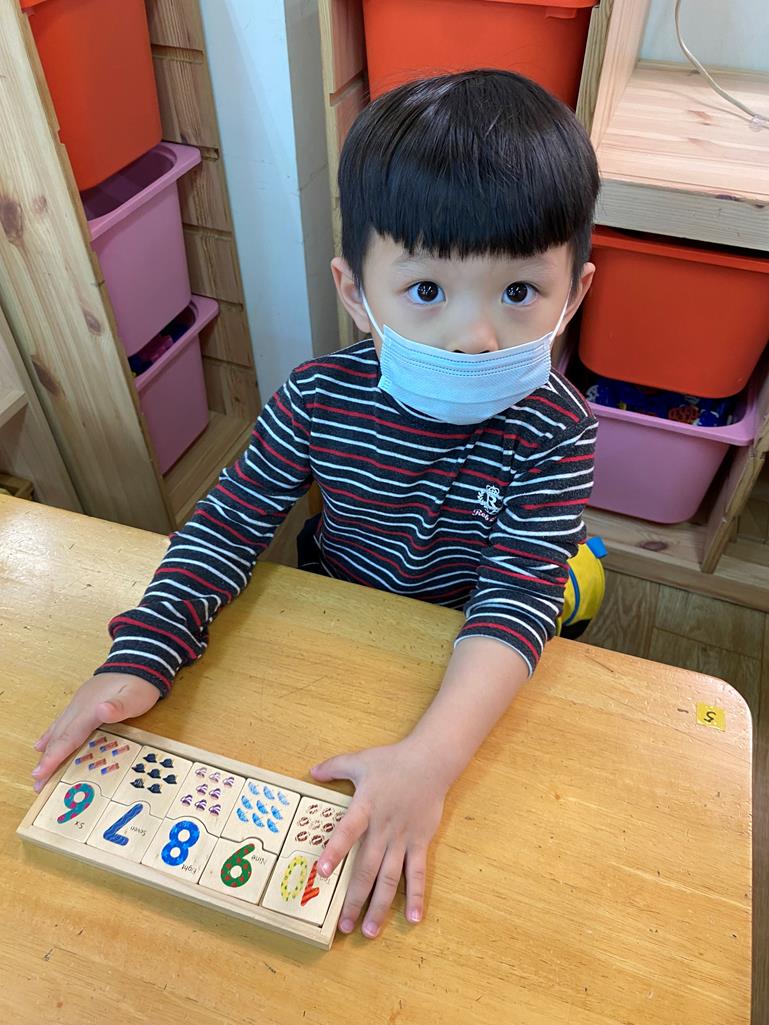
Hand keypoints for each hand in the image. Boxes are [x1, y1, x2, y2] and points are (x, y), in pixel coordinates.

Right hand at [32, 673, 159, 791]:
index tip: (40, 774)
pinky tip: (42, 744)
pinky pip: (61, 723)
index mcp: (91, 709)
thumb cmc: (139, 684)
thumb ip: (120, 706)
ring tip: (38, 771)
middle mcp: (79, 708)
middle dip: (47, 761)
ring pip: (58, 731)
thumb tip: (102, 711)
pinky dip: (50, 736)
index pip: (69, 737)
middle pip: (60, 737)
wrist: (138, 662)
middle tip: (38, 784)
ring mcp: (78, 704)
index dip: (54, 756)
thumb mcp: (136, 696)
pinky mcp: (81, 703)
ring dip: (47, 752)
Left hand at [310, 738, 448, 938]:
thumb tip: (312, 772)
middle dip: (355, 898)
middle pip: (367, 868)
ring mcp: (403, 838)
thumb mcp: (360, 760)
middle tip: (344, 926)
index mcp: (365, 807)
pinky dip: (415, 896)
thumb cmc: (393, 761)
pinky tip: (413, 919)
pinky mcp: (420, 842)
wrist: (431, 761)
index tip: (321, 873)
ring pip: (390, 878)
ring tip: (370, 931)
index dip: (335, 851)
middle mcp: (383, 828)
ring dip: (380, 906)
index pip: (347, 832)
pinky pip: (418, 873)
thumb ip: (334, 767)